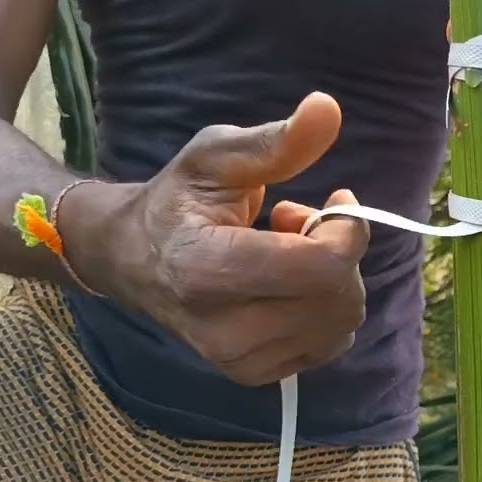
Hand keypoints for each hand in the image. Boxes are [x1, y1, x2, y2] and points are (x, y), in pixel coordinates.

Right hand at [64, 93, 369, 385]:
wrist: (134, 259)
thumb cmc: (179, 200)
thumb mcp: (217, 156)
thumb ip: (276, 141)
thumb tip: (328, 107)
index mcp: (208, 271)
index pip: (322, 268)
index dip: (347, 230)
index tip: (335, 200)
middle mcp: (224, 330)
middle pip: (340, 297)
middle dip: (338, 252)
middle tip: (295, 223)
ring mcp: (240, 360)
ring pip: (343, 323)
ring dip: (331, 280)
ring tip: (284, 253)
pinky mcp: (256, 374)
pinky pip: (333, 343)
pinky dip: (323, 309)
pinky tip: (286, 285)